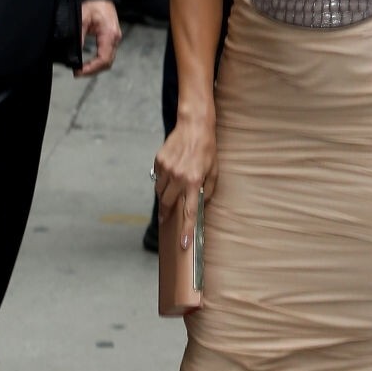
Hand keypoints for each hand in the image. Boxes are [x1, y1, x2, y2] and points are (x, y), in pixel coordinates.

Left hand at [77, 0, 120, 75]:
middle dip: (93, 70)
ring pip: (108, 59)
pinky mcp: (111, 37)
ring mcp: (114, 38)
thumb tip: (74, 56)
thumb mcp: (82, 19)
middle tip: (77, 73)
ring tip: (81, 69)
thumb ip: (79, 38)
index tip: (78, 72)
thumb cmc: (92, 2)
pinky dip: (98, 60)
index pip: (104, 59)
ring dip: (95, 67)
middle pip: (107, 62)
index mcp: (110, 34)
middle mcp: (115, 38)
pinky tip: (88, 62)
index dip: (91, 69)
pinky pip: (107, 53)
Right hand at [153, 113, 218, 243]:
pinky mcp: (159, 161)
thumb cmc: (207, 149)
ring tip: (171, 192)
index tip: (184, 244)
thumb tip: (200, 206)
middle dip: (167, 214)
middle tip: (166, 220)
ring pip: (160, 192)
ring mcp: (167, 168)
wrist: (194, 126)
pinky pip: (157, 177)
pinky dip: (162, 180)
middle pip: (168, 204)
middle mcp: (178, 176)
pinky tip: (169, 174)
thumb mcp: (214, 171)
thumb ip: (207, 191)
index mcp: (194, 181)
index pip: (189, 212)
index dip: (186, 230)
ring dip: (164, 196)